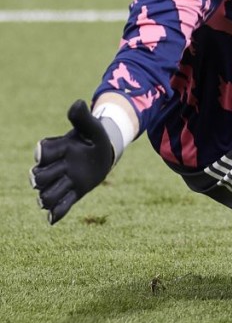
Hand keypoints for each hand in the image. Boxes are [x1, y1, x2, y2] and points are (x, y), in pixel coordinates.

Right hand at [31, 100, 114, 223]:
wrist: (102, 153)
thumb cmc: (93, 139)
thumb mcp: (92, 128)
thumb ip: (83, 118)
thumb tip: (79, 103)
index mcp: (56, 150)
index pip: (42, 153)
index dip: (44, 153)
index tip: (58, 150)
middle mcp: (53, 168)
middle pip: (38, 178)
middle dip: (45, 177)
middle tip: (63, 172)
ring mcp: (61, 182)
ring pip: (45, 196)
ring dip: (50, 197)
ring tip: (60, 193)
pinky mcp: (72, 194)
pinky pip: (60, 208)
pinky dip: (55, 213)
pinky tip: (52, 219)